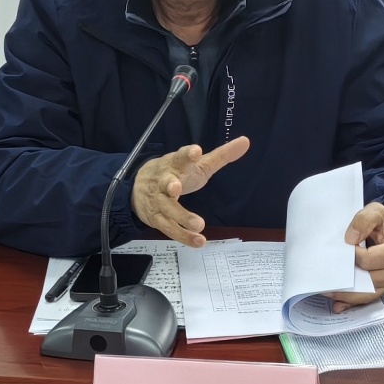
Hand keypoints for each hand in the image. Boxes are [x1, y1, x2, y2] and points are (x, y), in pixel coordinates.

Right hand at [130, 136, 249, 245]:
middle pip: (165, 182)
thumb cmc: (175, 172)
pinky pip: (170, 229)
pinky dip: (184, 236)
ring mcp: (159, 201)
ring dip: (182, 217)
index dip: (187, 154)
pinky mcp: (157, 218)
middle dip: (170, 185)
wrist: (138, 188)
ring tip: (199, 225)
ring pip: (168, 210)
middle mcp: (164, 181)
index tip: (196, 152)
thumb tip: (246, 141)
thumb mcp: (197, 163)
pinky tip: (199, 241)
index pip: (180, 156)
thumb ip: (221, 155)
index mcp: (175, 164)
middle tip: (176, 187)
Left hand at [327, 202, 383, 312]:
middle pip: (367, 280)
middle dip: (346, 279)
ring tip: (326, 293)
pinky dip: (353, 302)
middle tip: (323, 279)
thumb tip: (349, 240)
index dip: (352, 256)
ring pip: (367, 293)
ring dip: (347, 295)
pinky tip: (338, 305)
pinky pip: (368, 298)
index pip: (368, 260)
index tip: (342, 249)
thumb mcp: (376, 211)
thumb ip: (363, 221)